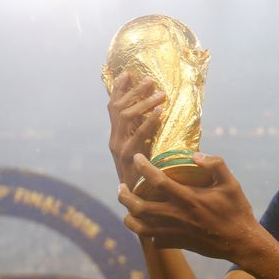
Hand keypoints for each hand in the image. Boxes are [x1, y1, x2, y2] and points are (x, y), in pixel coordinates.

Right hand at [107, 72, 165, 188]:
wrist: (139, 205)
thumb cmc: (148, 179)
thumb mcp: (147, 154)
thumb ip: (150, 139)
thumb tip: (164, 120)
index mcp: (118, 138)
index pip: (114, 108)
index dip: (119, 90)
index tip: (127, 74)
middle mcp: (115, 141)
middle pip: (119, 108)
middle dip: (133, 91)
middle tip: (149, 79)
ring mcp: (119, 148)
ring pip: (126, 117)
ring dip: (143, 102)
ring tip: (160, 93)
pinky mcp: (128, 158)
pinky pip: (138, 135)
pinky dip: (149, 122)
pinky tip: (160, 112)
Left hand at [118, 152, 260, 260]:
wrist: (242, 242)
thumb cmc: (237, 211)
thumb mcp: (232, 183)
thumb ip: (216, 164)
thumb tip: (195, 155)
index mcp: (189, 198)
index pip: (157, 181)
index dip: (143, 168)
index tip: (137, 158)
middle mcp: (178, 216)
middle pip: (139, 207)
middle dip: (125, 196)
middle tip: (122, 186)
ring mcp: (176, 232)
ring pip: (141, 227)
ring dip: (129, 216)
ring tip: (128, 207)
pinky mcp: (178, 243)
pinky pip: (154, 240)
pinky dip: (147, 232)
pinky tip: (149, 225)